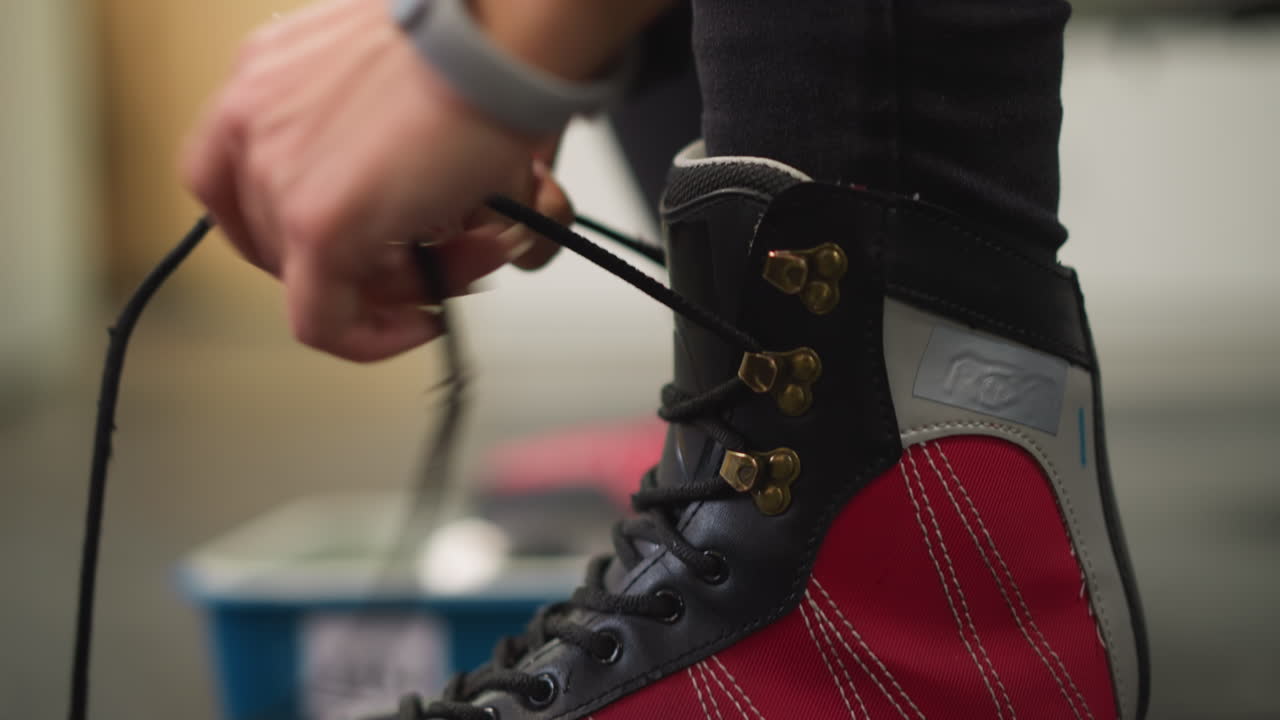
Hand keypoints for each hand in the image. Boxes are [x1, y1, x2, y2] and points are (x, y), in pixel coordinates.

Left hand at [182, 0, 568, 361]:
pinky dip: (372, 337)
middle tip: (441, 252)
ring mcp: (276, 174)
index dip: (290, 227)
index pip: (231, 178)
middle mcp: (251, 118)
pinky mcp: (316, 223)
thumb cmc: (470, 44)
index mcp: (263, 76)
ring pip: (308, 279)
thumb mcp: (393, 80)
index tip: (355, 239)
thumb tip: (411, 200)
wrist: (495, 40)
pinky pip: (322, 321)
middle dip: (365, 260)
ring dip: (395, 286)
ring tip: (469, 261)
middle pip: (277, 237)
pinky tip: (426, 322)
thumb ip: (371, 133)